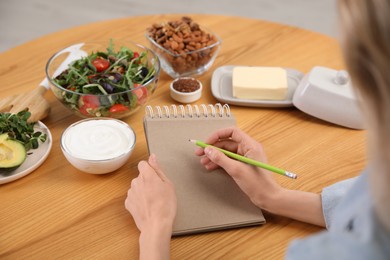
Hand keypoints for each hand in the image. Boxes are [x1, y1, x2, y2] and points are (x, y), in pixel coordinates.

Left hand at [125, 154, 176, 258]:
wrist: (156, 225)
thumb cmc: (166, 205)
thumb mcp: (168, 184)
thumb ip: (158, 169)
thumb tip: (152, 157)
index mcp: (147, 175)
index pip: (143, 164)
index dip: (149, 168)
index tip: (155, 175)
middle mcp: (136, 182)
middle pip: (140, 176)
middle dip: (147, 181)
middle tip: (158, 191)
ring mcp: (130, 193)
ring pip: (137, 186)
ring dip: (143, 190)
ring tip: (153, 201)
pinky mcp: (128, 203)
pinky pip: (133, 197)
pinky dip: (139, 200)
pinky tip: (147, 206)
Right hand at [195, 127, 325, 226]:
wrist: (268, 198)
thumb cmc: (258, 184)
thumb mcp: (236, 170)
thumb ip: (221, 158)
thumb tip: (208, 150)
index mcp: (250, 145)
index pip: (232, 132)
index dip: (217, 135)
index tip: (207, 142)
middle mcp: (248, 149)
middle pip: (227, 143)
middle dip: (213, 148)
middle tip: (200, 153)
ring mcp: (245, 157)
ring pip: (226, 152)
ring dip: (214, 156)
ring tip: (203, 162)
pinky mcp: (243, 166)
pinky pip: (229, 160)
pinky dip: (219, 163)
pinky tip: (210, 167)